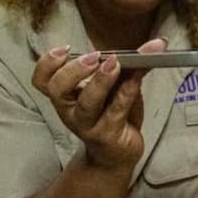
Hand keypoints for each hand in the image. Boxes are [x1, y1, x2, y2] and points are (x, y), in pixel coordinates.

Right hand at [32, 38, 166, 169]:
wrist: (117, 153)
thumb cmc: (112, 115)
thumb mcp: (114, 87)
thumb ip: (126, 65)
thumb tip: (155, 44)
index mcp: (65, 95)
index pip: (42, 80)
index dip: (47, 64)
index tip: (65, 49)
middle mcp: (71, 110)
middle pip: (57, 89)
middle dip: (73, 70)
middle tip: (95, 57)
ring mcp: (88, 125)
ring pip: (87, 104)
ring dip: (100, 82)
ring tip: (114, 64)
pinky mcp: (108, 135)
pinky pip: (116, 111)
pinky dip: (127, 91)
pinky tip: (137, 77)